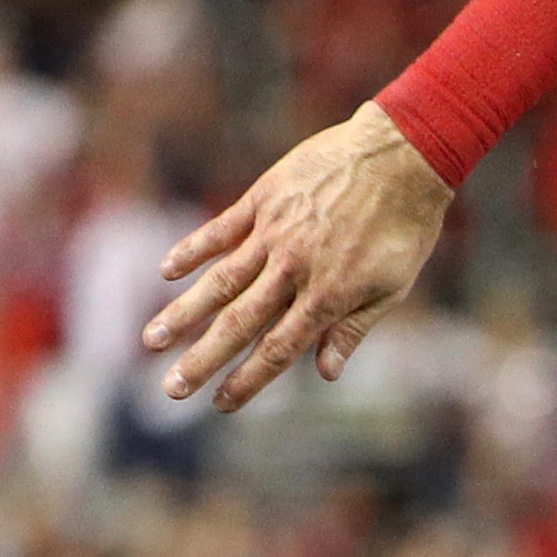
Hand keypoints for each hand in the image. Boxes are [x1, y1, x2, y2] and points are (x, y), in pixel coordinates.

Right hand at [142, 101, 455, 409]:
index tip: (219, 404)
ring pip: (220, 279)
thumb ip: (353, 329)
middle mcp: (293, 268)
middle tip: (169, 389)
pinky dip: (192, 249)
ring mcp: (275, 231)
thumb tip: (326, 374)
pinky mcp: (265, 198)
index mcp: (327, 296)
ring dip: (183, 313)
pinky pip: (221, 228)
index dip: (247, 381)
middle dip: (202, 359)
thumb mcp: (392, 286)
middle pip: (239, 323)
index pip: (277, 349)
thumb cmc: (405, 225)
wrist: (405, 152)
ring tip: (151, 340)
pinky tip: (166, 271)